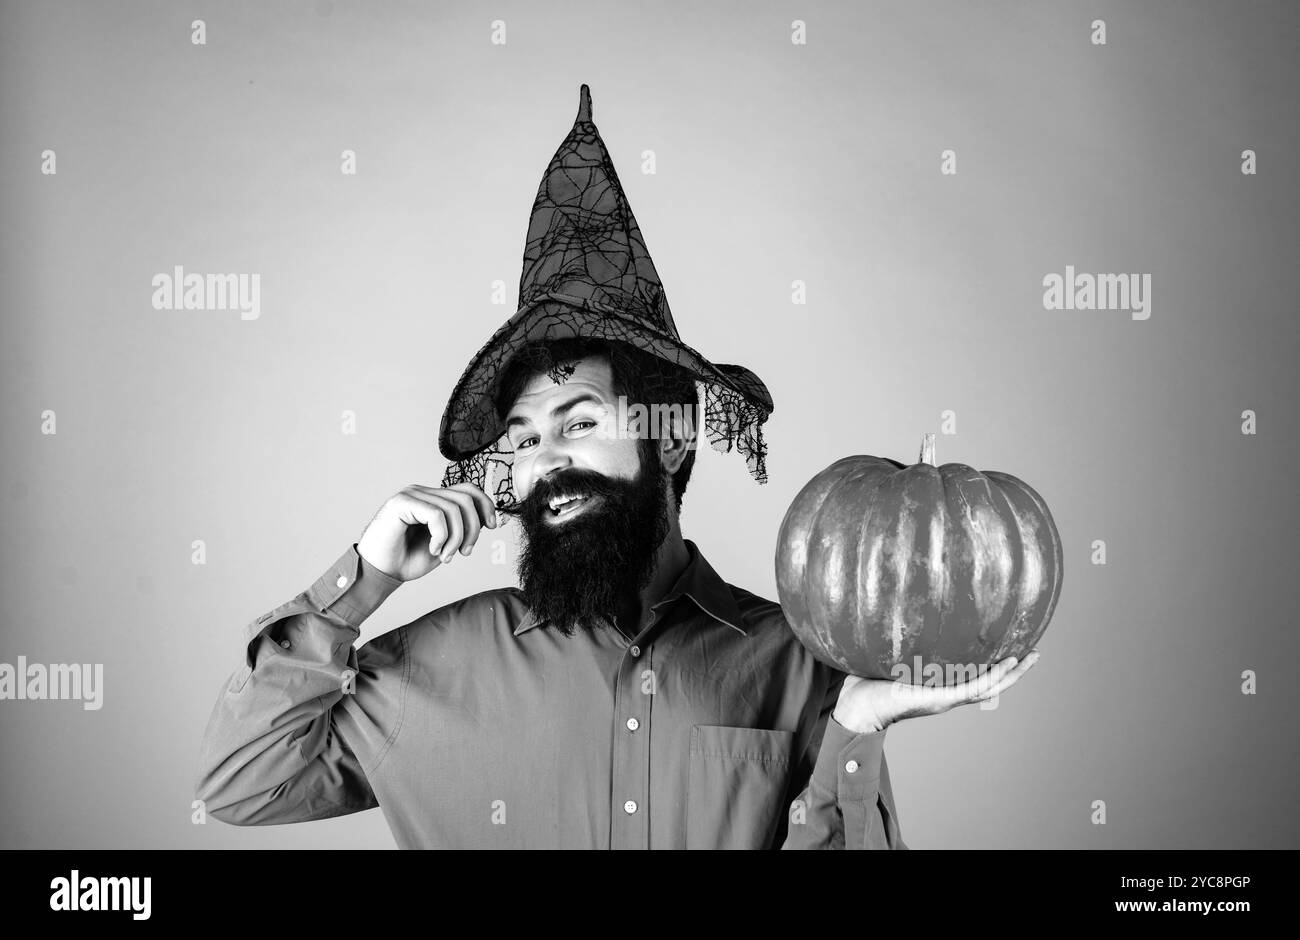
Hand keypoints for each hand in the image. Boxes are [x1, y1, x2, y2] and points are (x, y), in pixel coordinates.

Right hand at [356, 483, 498, 581]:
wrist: (379, 573)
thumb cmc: (407, 559)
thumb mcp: (445, 544)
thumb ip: (461, 529)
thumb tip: (486, 519)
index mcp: (433, 499)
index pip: (468, 489)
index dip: (486, 505)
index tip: (492, 526)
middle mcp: (423, 492)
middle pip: (466, 498)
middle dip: (473, 528)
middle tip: (465, 552)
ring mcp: (411, 495)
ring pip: (453, 508)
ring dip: (456, 538)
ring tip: (446, 556)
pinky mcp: (401, 502)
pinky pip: (436, 515)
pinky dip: (442, 536)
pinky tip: (434, 550)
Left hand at [832, 652, 1041, 733]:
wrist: (857, 706)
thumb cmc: (867, 681)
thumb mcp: (889, 654)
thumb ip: (897, 636)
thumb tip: (893, 605)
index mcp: (940, 683)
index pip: (974, 673)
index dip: (995, 663)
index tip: (1012, 646)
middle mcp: (948, 692)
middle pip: (991, 681)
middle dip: (1015, 669)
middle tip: (1035, 652)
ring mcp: (947, 697)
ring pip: (990, 686)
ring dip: (1013, 673)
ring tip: (1032, 656)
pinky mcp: (940, 699)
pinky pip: (974, 687)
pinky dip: (994, 676)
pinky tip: (1009, 662)